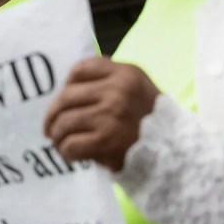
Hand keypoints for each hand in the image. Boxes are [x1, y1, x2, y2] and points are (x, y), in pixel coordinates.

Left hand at [43, 57, 159, 171]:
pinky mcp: (106, 141)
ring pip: (64, 122)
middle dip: (53, 115)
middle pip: (66, 97)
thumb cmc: (151, 121)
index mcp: (126, 73)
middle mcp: (118, 90)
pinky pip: (71, 144)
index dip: (66, 85)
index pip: (80, 69)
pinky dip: (66, 151)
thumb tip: (71, 82)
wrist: (174, 154)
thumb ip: (110, 78)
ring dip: (57, 135)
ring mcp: (111, 115)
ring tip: (59, 142)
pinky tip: (71, 154)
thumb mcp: (138, 88)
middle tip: (50, 128)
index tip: (64, 100)